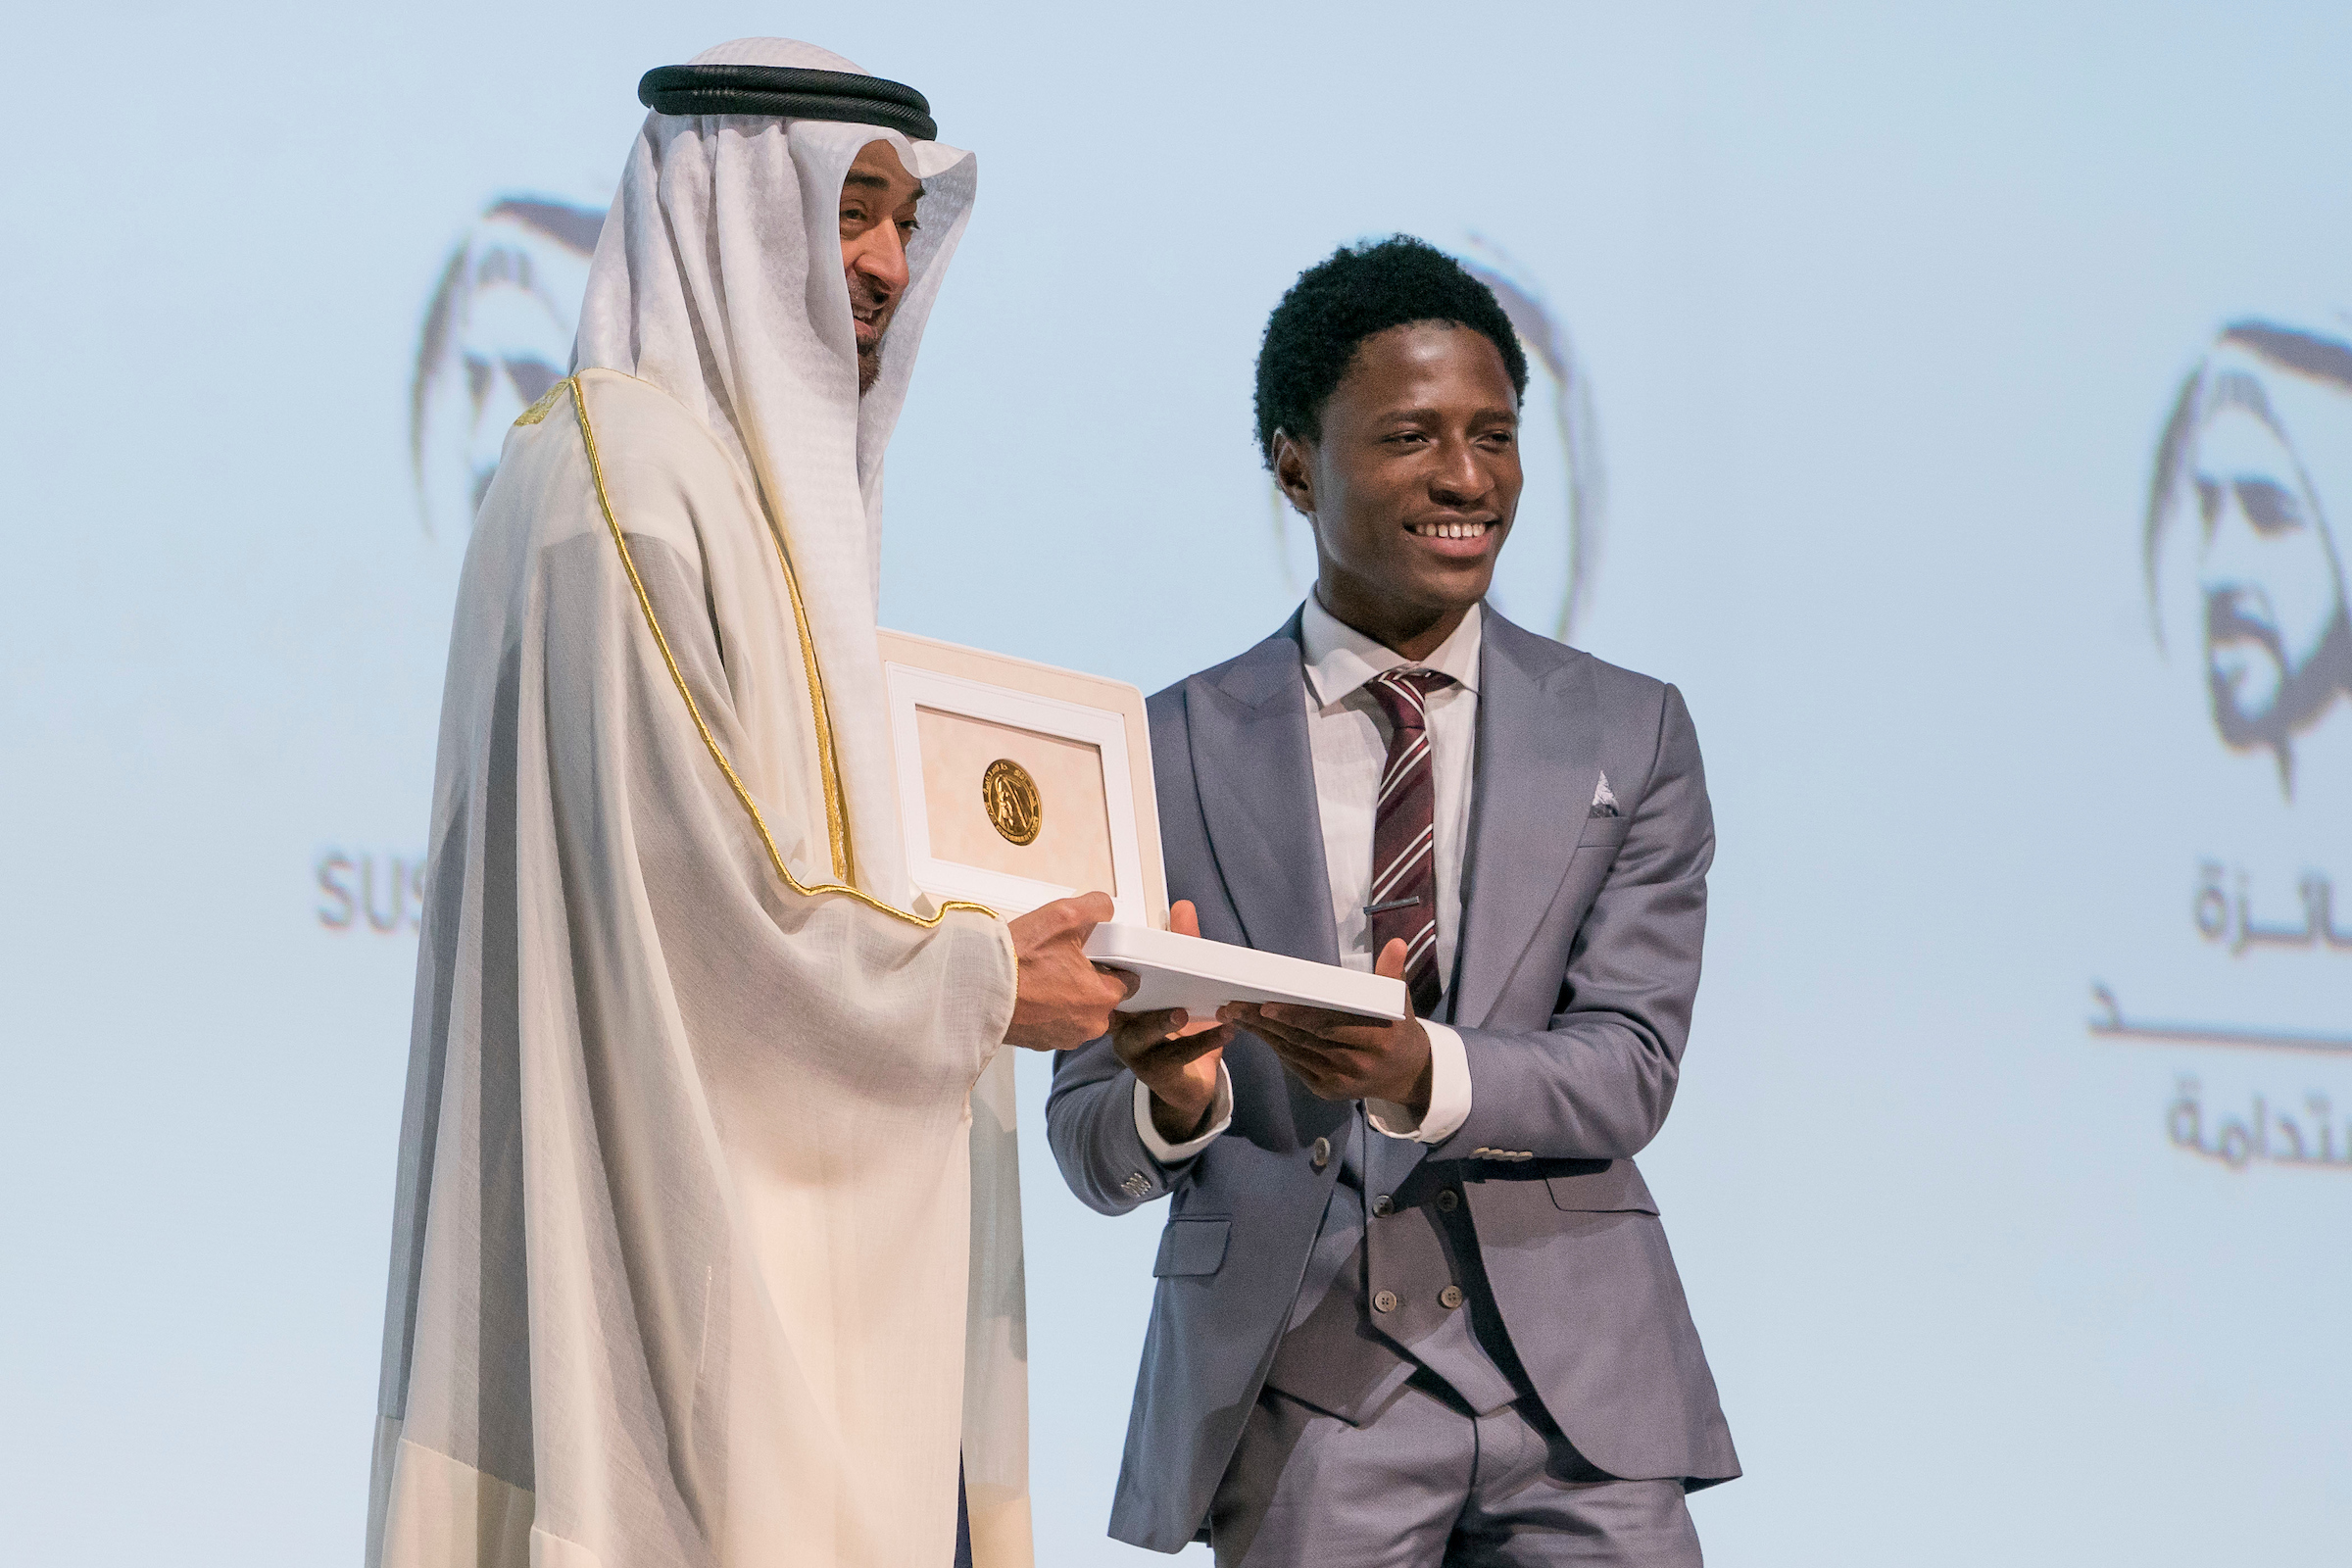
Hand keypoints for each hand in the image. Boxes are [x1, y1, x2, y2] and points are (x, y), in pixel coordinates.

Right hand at [1003, 893, 1133, 1051]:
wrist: (974, 990)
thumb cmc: (1017, 960)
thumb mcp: (1063, 915)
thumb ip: (1096, 907)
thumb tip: (1105, 910)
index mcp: (1103, 997)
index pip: (1127, 980)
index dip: (1111, 961)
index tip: (1091, 952)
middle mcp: (1089, 1025)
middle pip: (1102, 997)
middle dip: (1087, 978)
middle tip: (1061, 959)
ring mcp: (1065, 1038)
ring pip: (1078, 1010)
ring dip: (1067, 994)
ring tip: (1042, 974)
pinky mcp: (1042, 1043)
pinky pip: (1056, 1021)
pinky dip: (1048, 1008)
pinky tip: (1031, 990)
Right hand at [1110, 901, 1235, 1141]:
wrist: (1187, 1084)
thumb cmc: (1180, 1027)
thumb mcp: (1182, 985)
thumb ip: (1183, 947)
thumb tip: (1183, 906)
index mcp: (1123, 1000)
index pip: (1113, 978)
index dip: (1116, 963)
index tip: (1128, 945)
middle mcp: (1121, 1025)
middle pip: (1121, 1006)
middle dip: (1132, 988)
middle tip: (1148, 972)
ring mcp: (1136, 1051)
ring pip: (1144, 1035)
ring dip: (1163, 1022)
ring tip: (1182, 1013)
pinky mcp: (1156, 1071)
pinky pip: (1177, 1056)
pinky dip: (1203, 1042)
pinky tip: (1226, 1031)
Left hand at [1221, 937, 1430, 1112]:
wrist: (1406, 1075)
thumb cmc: (1397, 1029)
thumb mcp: (1399, 1002)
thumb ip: (1393, 973)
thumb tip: (1396, 943)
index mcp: (1376, 1040)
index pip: (1327, 1026)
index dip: (1295, 1016)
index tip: (1266, 1004)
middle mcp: (1356, 1063)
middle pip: (1302, 1039)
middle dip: (1265, 1022)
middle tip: (1234, 1005)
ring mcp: (1340, 1080)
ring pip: (1293, 1052)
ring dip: (1262, 1033)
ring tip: (1235, 1014)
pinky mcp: (1326, 1090)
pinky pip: (1295, 1064)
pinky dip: (1274, 1046)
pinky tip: (1256, 1030)